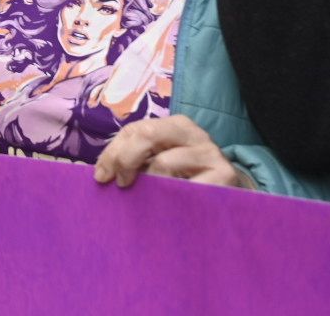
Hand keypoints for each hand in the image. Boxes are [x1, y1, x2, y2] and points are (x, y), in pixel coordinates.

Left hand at [94, 115, 250, 188]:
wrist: (231, 197)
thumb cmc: (187, 179)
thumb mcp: (160, 161)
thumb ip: (134, 159)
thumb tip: (99, 173)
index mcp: (176, 124)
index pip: (134, 130)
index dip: (112, 153)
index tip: (101, 177)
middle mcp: (194, 133)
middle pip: (145, 135)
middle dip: (124, 160)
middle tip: (119, 184)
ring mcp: (211, 153)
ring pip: (163, 163)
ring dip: (149, 184)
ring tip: (151, 196)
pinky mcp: (224, 176)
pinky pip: (185, 189)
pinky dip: (171, 199)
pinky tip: (170, 205)